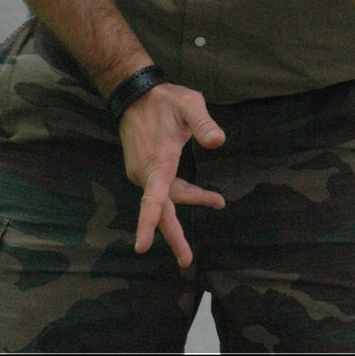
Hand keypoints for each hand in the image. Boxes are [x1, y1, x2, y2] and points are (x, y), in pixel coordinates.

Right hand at [120, 81, 225, 266]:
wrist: (135, 95)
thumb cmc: (165, 99)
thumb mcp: (189, 104)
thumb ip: (203, 123)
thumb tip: (218, 141)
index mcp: (158, 162)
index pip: (153, 198)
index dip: (148, 222)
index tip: (142, 246)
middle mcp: (146, 172)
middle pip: (160, 211)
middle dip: (173, 236)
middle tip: (187, 261)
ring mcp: (143, 172)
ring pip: (166, 198)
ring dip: (189, 201)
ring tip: (217, 201)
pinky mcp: (144, 169)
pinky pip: (163, 189)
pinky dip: (180, 193)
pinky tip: (197, 192)